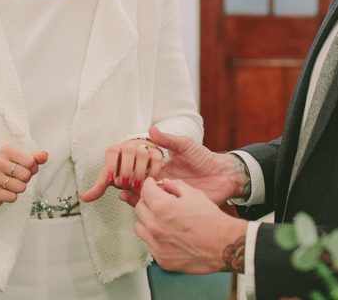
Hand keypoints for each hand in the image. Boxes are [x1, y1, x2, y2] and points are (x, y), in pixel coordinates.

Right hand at [0, 146, 47, 206]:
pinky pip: (13, 197)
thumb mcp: (21, 160)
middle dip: (26, 179)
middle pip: (26, 175)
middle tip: (16, 178)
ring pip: (21, 187)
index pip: (31, 161)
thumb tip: (45, 155)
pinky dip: (12, 197)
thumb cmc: (8, 170)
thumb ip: (35, 157)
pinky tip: (5, 192)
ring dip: (19, 188)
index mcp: (6, 150)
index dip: (33, 168)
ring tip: (10, 184)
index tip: (25, 168)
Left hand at [80, 138, 163, 201]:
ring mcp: (143, 148)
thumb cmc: (121, 170)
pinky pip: (156, 159)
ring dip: (139, 171)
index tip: (110, 179)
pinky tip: (148, 182)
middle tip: (124, 185)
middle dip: (126, 169)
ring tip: (136, 186)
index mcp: (115, 150)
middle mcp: (129, 146)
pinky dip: (152, 171)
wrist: (138, 163)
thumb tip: (84, 198)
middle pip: (128, 151)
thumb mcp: (109, 178)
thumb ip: (99, 187)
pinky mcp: (156, 153)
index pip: (111, 152)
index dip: (110, 164)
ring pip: (142, 154)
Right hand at [120, 126, 247, 205]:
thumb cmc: (204, 158)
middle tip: (116, 180)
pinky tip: (137, 202)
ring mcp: (166, 195)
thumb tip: (151, 129)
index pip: (137, 170)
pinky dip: (145, 206)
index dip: (125, 170)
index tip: (114, 169)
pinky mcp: (175, 206)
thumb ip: (169, 140)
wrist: (223, 174)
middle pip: (135, 185)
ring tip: (121, 191)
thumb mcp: (186, 146)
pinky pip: (157, 208)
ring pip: (143, 198)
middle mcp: (160, 182)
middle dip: (124, 183)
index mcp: (159, 168)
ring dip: (131, 195)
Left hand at [132, 178, 247, 273]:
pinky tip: (169, 236)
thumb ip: (176, 186)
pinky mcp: (162, 259)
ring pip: (140, 227)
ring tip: (161, 220)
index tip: (152, 185)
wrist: (224, 245)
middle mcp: (155, 226)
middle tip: (157, 201)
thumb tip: (165, 183)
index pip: (144, 190)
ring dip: (147, 220)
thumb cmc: (212, 220)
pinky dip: (156, 239)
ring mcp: (157, 245)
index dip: (149, 185)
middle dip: (147, 201)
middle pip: (139, 208)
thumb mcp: (195, 195)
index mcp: (162, 207)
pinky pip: (150, 245)